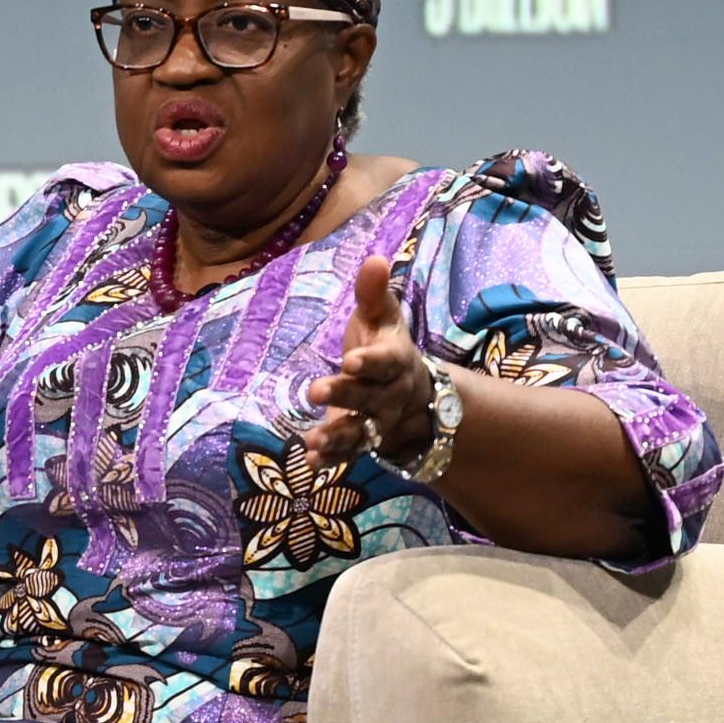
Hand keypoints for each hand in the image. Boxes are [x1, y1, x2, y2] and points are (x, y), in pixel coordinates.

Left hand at [300, 258, 438, 470]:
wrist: (412, 392)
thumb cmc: (387, 346)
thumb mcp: (381, 316)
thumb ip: (373, 292)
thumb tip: (374, 258)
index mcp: (395, 361)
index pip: (385, 362)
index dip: (370, 363)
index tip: (349, 360)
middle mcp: (389, 395)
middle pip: (369, 398)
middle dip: (345, 396)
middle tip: (315, 391)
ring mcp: (376, 422)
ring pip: (360, 432)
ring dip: (337, 437)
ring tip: (313, 441)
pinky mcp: (360, 441)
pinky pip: (349, 454)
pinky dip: (332, 460)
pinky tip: (310, 464)